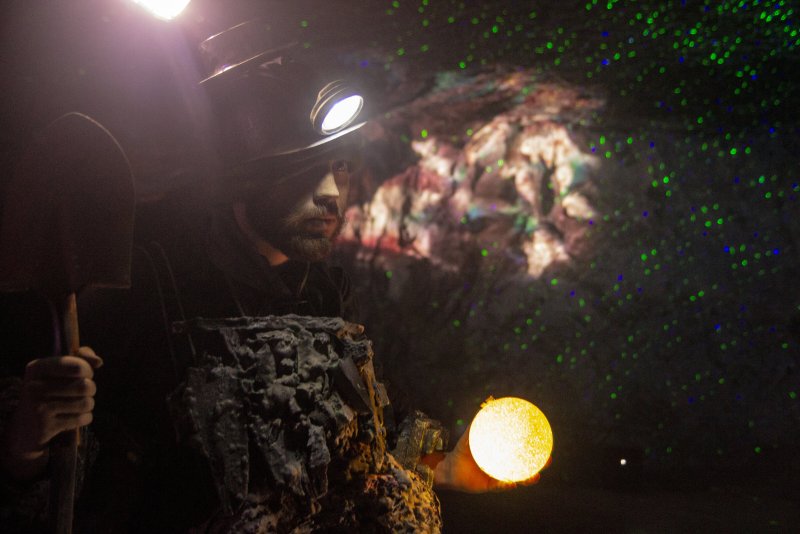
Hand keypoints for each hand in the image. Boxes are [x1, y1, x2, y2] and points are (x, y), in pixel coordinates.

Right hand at [1, 347, 101, 479]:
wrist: (25, 425)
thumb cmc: (49, 390)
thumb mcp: (57, 369)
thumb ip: (81, 357)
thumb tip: (98, 361)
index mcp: (37, 368)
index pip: (78, 367)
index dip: (87, 370)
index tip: (84, 374)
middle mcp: (35, 387)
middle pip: (85, 386)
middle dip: (90, 389)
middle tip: (82, 391)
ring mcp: (39, 408)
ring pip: (86, 403)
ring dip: (88, 404)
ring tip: (78, 404)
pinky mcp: (46, 427)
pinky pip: (83, 419)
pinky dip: (85, 417)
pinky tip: (74, 416)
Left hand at [425, 424, 547, 492]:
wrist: (449, 468)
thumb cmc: (462, 451)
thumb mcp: (470, 435)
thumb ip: (477, 422)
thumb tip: (486, 405)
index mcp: (502, 455)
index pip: (522, 453)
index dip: (535, 451)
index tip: (547, 446)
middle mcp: (502, 467)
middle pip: (525, 467)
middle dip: (538, 465)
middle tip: (548, 460)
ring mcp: (498, 477)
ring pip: (517, 479)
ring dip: (527, 478)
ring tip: (535, 476)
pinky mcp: (489, 487)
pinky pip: (500, 486)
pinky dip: (506, 485)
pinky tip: (512, 483)